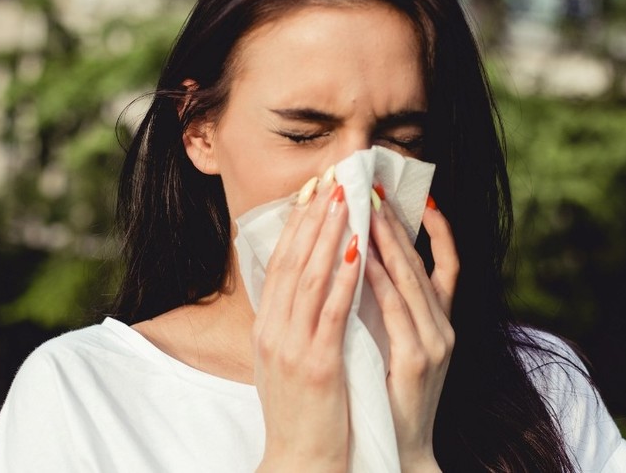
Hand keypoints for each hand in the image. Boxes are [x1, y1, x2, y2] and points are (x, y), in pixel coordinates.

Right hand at [253, 176, 360, 472]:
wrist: (298, 460)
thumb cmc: (297, 412)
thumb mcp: (282, 360)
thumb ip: (290, 322)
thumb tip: (304, 286)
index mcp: (265, 328)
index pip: (278, 264)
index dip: (296, 226)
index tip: (313, 193)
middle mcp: (273, 331)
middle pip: (291, 261)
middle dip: (313, 218)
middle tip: (331, 181)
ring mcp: (292, 346)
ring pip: (310, 278)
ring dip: (330, 236)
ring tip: (347, 201)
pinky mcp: (317, 364)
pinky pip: (332, 311)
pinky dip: (345, 277)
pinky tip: (360, 251)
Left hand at [366, 190, 457, 472]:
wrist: (400, 448)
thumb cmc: (390, 393)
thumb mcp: (397, 344)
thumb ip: (392, 308)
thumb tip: (368, 264)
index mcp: (440, 322)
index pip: (447, 265)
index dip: (439, 231)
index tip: (422, 197)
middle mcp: (444, 327)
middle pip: (424, 263)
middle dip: (400, 224)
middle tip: (378, 190)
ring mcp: (435, 342)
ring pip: (412, 280)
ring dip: (390, 242)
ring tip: (370, 209)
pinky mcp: (419, 360)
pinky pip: (397, 310)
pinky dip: (381, 280)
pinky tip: (363, 257)